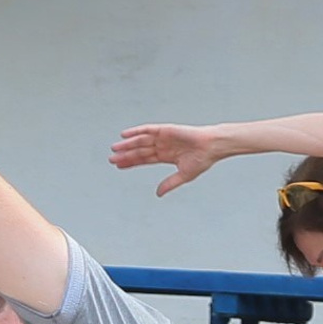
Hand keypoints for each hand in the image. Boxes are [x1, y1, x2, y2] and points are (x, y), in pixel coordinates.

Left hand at [111, 124, 230, 195]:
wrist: (211, 146)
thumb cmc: (202, 160)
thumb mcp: (184, 175)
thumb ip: (170, 184)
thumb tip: (157, 194)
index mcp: (166, 156)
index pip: (144, 159)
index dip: (131, 163)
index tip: (118, 166)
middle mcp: (162, 146)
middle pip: (139, 151)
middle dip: (125, 155)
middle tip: (111, 158)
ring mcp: (163, 137)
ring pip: (141, 141)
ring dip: (127, 144)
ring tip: (114, 148)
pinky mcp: (165, 130)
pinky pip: (147, 130)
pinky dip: (136, 131)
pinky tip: (125, 135)